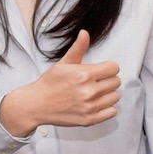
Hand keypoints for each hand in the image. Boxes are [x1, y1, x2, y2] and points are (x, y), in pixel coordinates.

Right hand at [0, 31, 121, 136]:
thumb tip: (85, 33)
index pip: (114, 68)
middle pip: (116, 82)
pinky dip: (107, 108)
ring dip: (108, 94)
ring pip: (115, 96)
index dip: (108, 67)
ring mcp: (90, 107)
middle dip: (108, 79)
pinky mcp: (89, 120)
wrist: (36, 105)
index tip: (101, 70)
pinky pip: (112, 112)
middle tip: (96, 81)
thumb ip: (78, 48)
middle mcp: (89, 91)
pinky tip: (96, 103)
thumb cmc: (49, 83)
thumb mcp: (63, 63)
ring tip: (95, 92)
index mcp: (84, 75)